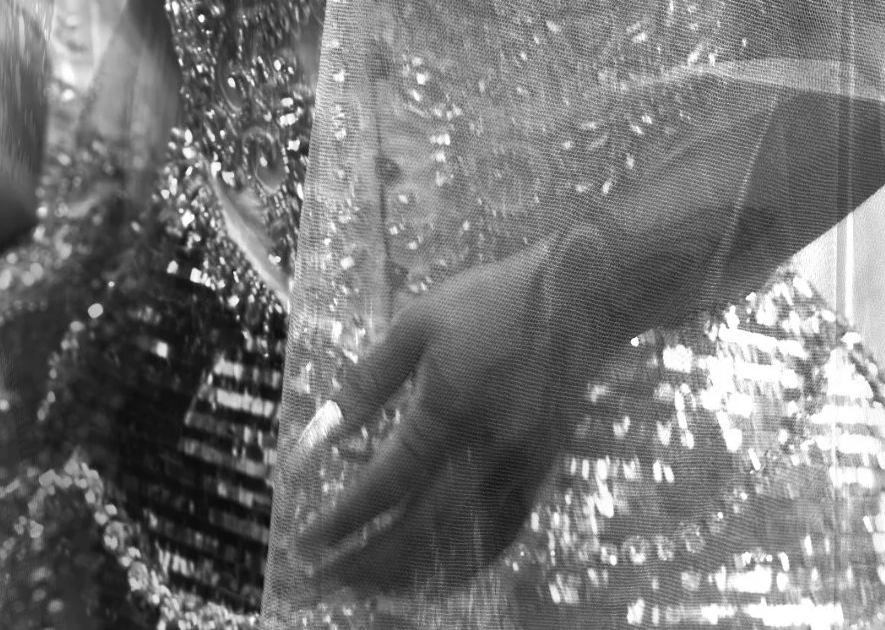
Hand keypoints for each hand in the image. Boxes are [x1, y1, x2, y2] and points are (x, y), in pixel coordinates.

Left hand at [293, 233, 606, 597]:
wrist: (578, 298)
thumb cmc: (492, 301)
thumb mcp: (418, 324)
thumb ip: (369, 381)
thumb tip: (324, 430)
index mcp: (450, 412)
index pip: (387, 486)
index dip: (344, 520)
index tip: (306, 542)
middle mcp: (487, 453)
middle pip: (419, 530)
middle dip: (366, 562)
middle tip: (322, 578)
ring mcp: (520, 470)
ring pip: (460, 545)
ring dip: (409, 573)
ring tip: (366, 586)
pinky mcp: (541, 474)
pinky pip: (499, 537)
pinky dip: (462, 565)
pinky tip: (434, 573)